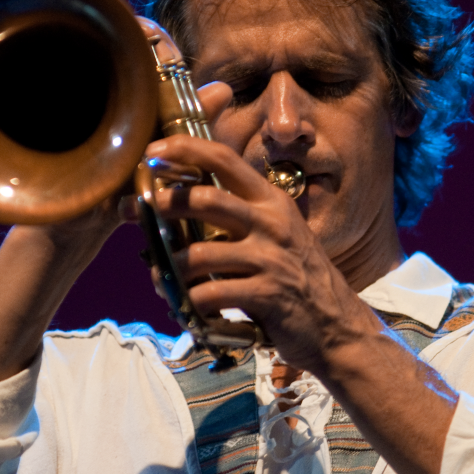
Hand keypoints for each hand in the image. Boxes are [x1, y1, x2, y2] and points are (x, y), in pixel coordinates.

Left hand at [144, 131, 383, 373]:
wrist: (336, 324)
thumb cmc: (298, 278)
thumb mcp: (278, 234)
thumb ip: (240, 217)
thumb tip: (181, 205)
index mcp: (271, 202)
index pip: (225, 159)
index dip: (185, 149)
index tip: (153, 151)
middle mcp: (271, 223)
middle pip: (205, 199)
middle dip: (164, 204)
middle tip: (137, 211)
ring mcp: (270, 259)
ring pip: (198, 254)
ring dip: (169, 269)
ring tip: (160, 279)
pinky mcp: (266, 294)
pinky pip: (210, 294)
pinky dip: (189, 303)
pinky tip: (189, 308)